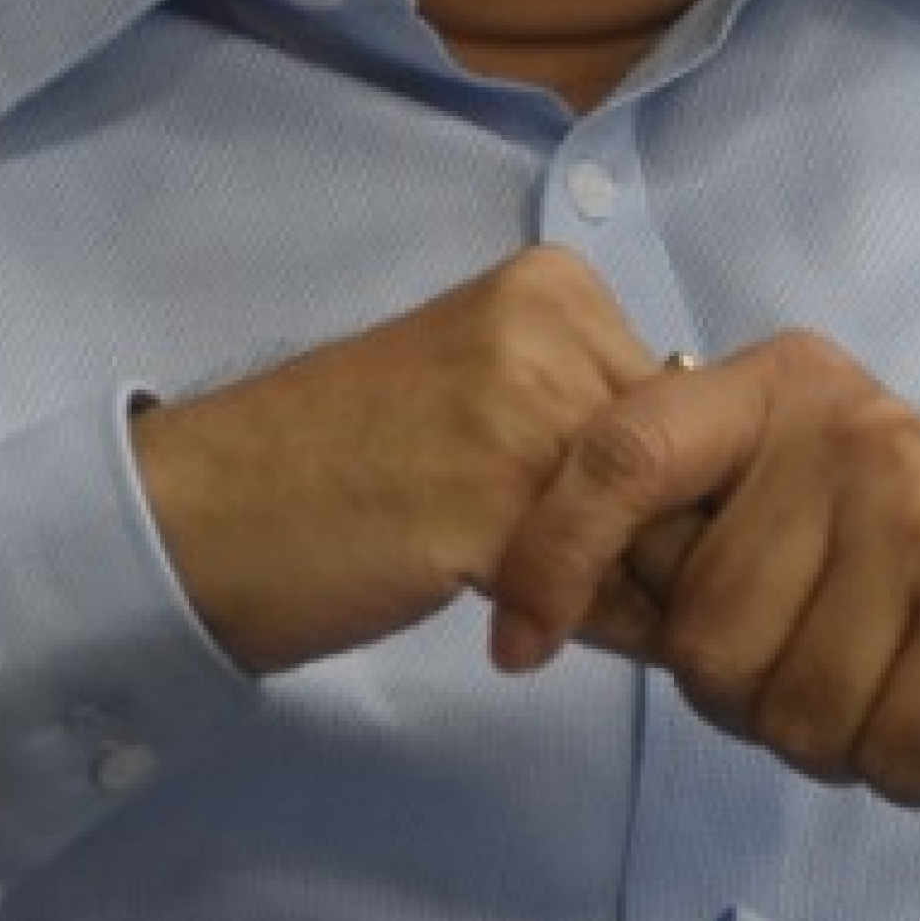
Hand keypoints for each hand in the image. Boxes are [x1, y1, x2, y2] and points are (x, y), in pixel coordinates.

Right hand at [129, 245, 671, 674]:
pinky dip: (575, 633)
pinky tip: (508, 634)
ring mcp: (524, 412)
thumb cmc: (339, 466)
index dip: (665, 498)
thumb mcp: (482, 396)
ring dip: (620, 602)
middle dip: (656, 553)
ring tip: (534, 609)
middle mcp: (553, 328)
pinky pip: (598, 598)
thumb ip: (585, 417)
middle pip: (686, 472)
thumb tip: (716, 503)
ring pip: (654, 541)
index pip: (687, 409)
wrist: (204, 512)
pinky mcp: (494, 506)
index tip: (609, 547)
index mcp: (554, 286)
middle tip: (583, 597)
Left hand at [485, 333, 919, 807]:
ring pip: (784, 704)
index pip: (621, 452)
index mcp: (777, 389)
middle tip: (818, 665)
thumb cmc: (900, 588)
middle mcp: (849, 428)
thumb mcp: (778, 522)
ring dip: (825, 739)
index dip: (551, 556)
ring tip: (882, 687)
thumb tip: (516, 584)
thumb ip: (670, 536)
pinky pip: (879, 748)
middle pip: (702, 630)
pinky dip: (903, 769)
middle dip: (741, 693)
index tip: (514, 648)